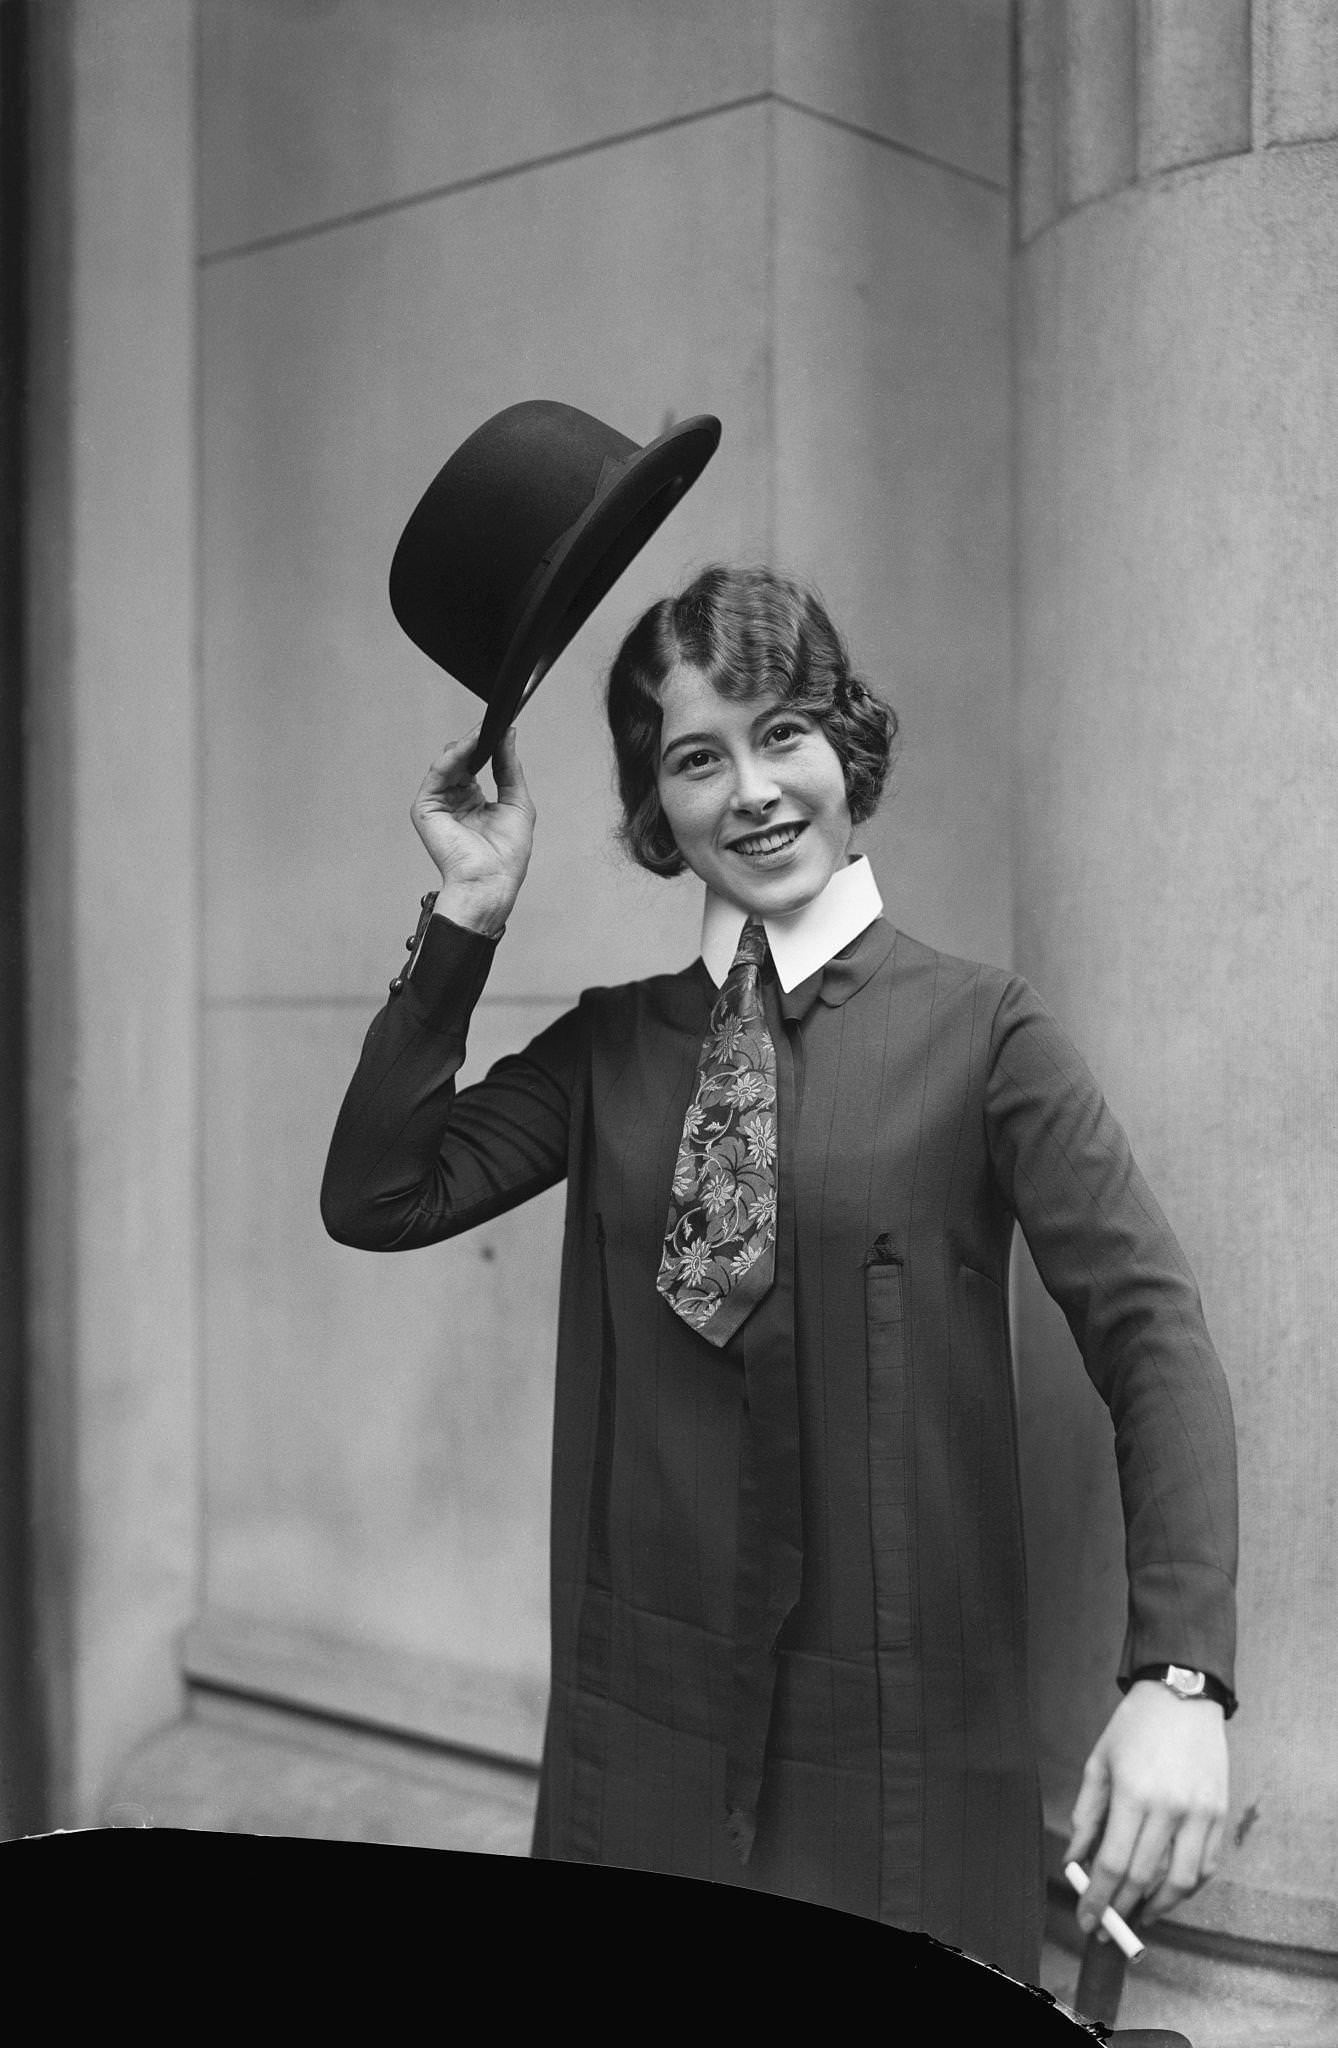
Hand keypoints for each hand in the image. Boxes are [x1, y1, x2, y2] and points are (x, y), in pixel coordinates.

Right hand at [410, 727, 534, 933]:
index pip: (476, 765)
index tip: (500, 726)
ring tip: (481, 733)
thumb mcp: (517, 801)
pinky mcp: (426, 808)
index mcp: (474, 802)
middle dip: (475, 742)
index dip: (487, 746)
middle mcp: (454, 801)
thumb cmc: (507, 854)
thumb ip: (509, 766)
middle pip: (460, 761)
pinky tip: (467, 747)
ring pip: (448, 764)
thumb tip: (509, 734)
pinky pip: (438, 774)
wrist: (491, 880)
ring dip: (465, 746)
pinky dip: (452, 758)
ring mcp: (439, 804)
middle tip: (490, 725)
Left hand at [1065, 1680, 1227, 1935]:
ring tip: (1139, 1915)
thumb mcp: (1099, 1763)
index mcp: (1133, 1794)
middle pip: (1143, 1878)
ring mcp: (1200, 1813)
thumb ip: (1087, 1815)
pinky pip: (1207, 1865)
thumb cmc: (1134, 1727)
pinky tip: (1169, 1891)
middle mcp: (1169, 1808)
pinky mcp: (1220, 1813)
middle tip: (1109, 1927)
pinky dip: (1189, 1887)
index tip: (1088, 1921)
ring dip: (1158, 1907)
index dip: (1099, 1900)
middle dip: (1122, 1910)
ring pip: (1181, 1882)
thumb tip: (1076, 1860)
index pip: (1113, 1864)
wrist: (1182, 1695)